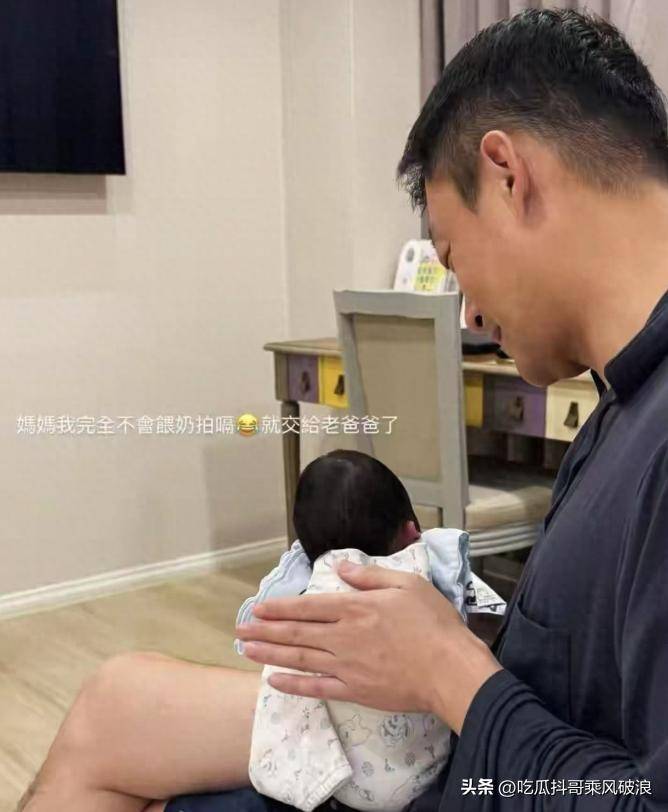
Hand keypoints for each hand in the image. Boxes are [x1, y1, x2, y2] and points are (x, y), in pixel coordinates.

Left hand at [235, 561, 502, 733]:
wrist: (450, 669)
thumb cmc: (433, 624)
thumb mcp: (406, 584)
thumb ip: (370, 576)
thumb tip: (340, 567)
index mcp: (355, 608)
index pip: (307, 606)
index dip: (279, 608)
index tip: (257, 609)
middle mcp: (343, 636)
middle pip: (295, 633)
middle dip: (264, 631)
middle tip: (238, 631)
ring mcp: (346, 666)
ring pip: (299, 659)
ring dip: (269, 654)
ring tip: (246, 651)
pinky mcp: (354, 691)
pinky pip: (316, 688)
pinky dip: (292, 685)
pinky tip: (273, 682)